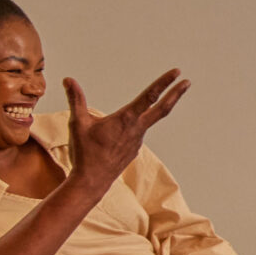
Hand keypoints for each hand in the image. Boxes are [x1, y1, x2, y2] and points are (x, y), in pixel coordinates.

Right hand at [63, 70, 188, 189]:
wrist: (92, 181)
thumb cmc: (85, 152)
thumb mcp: (78, 123)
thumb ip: (76, 99)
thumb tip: (68, 79)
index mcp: (127, 119)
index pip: (149, 96)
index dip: (164, 83)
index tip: (177, 73)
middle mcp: (137, 129)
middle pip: (162, 109)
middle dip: (175, 94)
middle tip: (187, 82)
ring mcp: (137, 140)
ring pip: (147, 120)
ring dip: (152, 109)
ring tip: (140, 107)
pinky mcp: (134, 149)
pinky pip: (136, 132)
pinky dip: (134, 125)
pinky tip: (119, 131)